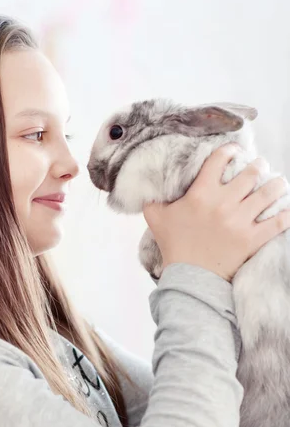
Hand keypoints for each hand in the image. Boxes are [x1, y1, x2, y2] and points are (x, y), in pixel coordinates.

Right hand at [143, 144, 289, 281]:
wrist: (189, 276)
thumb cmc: (173, 245)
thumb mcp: (156, 218)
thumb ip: (153, 198)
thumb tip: (151, 184)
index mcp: (201, 194)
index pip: (219, 160)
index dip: (230, 150)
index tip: (234, 151)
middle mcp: (223, 203)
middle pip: (251, 173)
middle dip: (258, 166)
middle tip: (260, 166)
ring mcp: (239, 221)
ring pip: (268, 193)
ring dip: (276, 184)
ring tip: (278, 183)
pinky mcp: (252, 239)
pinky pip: (277, 222)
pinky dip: (285, 214)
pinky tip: (287, 208)